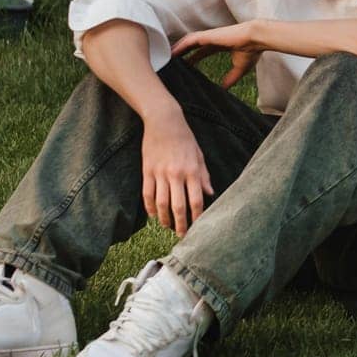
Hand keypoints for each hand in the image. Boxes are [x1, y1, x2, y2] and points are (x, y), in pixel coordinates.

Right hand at [140, 111, 213, 236]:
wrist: (164, 121)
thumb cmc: (185, 138)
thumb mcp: (199, 155)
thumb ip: (204, 175)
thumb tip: (210, 194)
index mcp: (192, 171)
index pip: (196, 200)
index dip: (197, 217)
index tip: (198, 227)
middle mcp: (176, 174)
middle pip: (178, 206)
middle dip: (181, 224)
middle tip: (182, 235)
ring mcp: (160, 173)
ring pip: (161, 203)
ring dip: (164, 219)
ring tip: (167, 226)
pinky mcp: (147, 171)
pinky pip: (147, 194)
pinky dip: (150, 207)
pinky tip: (154, 214)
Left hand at [172, 22, 269, 87]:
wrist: (256, 39)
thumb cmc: (252, 51)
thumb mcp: (240, 68)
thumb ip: (231, 78)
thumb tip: (224, 89)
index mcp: (220, 45)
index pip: (202, 52)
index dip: (193, 59)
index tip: (185, 67)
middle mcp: (212, 40)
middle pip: (192, 46)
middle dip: (182, 54)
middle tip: (170, 63)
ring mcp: (209, 37)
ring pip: (188, 42)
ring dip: (177, 49)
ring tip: (166, 57)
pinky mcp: (208, 36)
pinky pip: (189, 40)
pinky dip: (180, 46)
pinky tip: (172, 53)